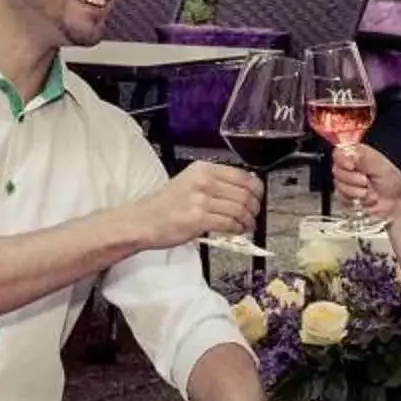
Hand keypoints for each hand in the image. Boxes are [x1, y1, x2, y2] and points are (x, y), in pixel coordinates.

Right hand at [137, 162, 260, 251]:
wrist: (142, 220)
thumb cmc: (165, 205)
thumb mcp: (190, 182)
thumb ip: (215, 183)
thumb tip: (245, 192)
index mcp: (204, 169)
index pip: (243, 175)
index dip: (257, 190)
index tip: (258, 199)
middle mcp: (204, 180)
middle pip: (245, 193)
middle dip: (254, 208)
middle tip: (254, 216)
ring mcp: (201, 199)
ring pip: (239, 209)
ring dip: (248, 221)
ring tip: (246, 227)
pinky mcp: (198, 218)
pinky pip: (229, 223)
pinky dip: (237, 229)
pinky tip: (236, 231)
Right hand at [330, 140, 400, 221]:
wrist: (395, 203)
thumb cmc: (392, 182)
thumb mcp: (382, 168)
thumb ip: (366, 160)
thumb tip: (351, 154)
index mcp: (357, 154)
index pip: (339, 152)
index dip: (342, 160)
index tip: (351, 166)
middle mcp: (349, 166)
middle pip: (337, 170)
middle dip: (352, 179)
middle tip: (366, 181)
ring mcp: (346, 181)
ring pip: (338, 185)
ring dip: (355, 191)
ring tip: (369, 192)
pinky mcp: (345, 195)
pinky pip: (340, 197)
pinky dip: (354, 200)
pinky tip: (365, 199)